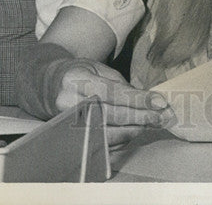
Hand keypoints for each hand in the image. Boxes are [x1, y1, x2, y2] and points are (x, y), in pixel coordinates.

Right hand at [55, 59, 173, 146]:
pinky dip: (123, 138)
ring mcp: (69, 124)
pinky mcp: (72, 138)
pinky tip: (136, 129)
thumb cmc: (78, 74)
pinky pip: (103, 143)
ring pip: (109, 134)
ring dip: (135, 129)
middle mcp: (69, 104)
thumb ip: (120, 84)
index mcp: (76, 80)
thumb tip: (145, 100)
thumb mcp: (98, 68)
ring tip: (153, 122)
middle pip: (112, 116)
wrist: (47, 86)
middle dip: (142, 117)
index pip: (112, 93)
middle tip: (163, 116)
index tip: (159, 102)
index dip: (138, 100)